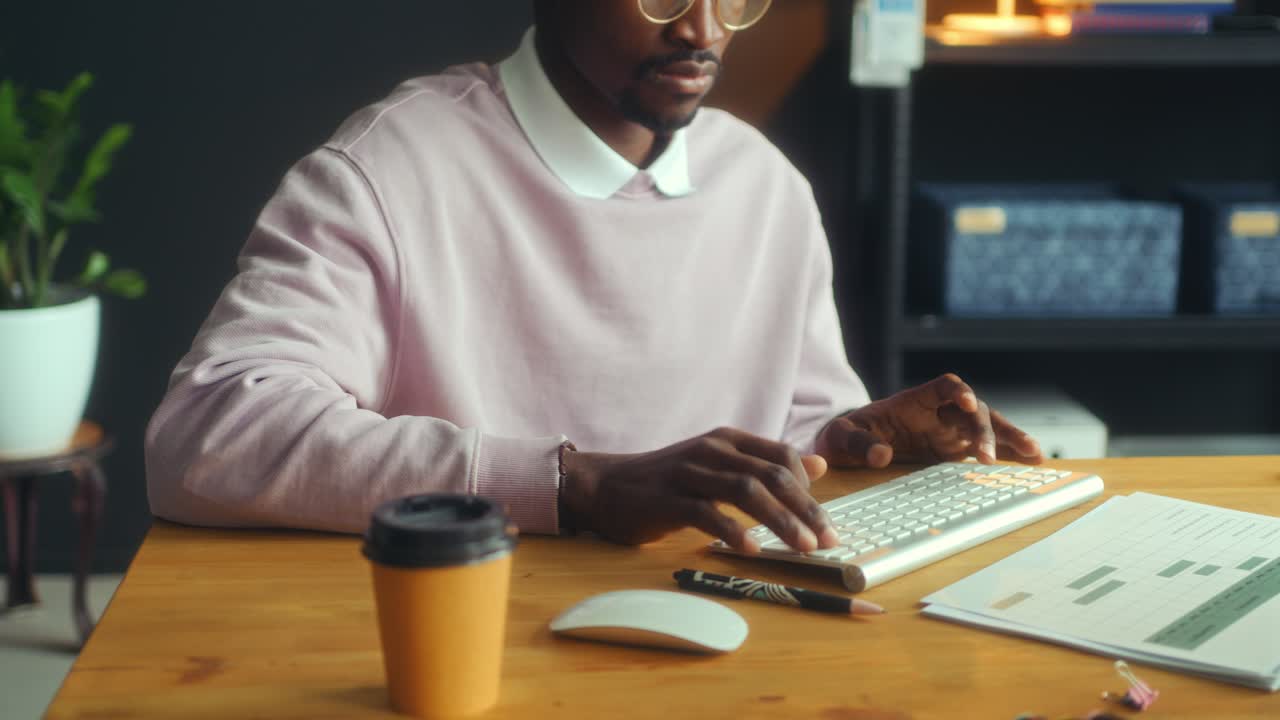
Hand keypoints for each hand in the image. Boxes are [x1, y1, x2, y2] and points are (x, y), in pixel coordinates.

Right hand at [560, 427, 837, 553]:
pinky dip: (733, 531)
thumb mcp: (719, 465)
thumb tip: (819, 465)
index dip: (808, 488)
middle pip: (771, 475)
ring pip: (746, 491)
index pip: (782, 456)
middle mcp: (712, 450)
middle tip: (828, 539)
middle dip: (805, 509)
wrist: (605, 486)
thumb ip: (766, 465)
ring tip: (802, 547)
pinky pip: (706, 513)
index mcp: (729, 440)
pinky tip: (751, 549)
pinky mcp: (667, 499)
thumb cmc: (668, 481)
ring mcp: (689, 473)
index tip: (822, 520)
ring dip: (780, 521)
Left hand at [818, 373, 1043, 468]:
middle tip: (987, 458)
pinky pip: (986, 448)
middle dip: (983, 430)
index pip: (942, 387)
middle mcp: (938, 412)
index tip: (965, 403)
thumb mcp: (840, 437)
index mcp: (914, 401)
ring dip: (1009, 439)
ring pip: (987, 428)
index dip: (957, 391)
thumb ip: (857, 443)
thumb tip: (880, 455)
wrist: (850, 448)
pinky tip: (1031, 463)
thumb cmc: (847, 436)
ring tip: (1034, 456)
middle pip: (971, 411)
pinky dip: (1008, 453)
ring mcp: (950, 431)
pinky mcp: (954, 450)